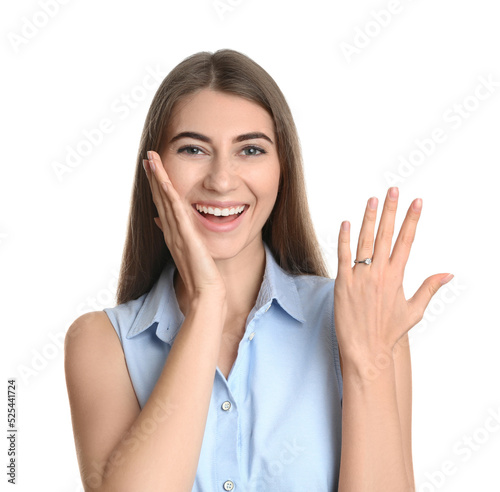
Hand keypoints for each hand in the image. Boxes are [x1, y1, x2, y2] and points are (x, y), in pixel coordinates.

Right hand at [143, 151, 225, 303]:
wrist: (205, 291)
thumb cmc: (199, 274)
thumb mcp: (187, 250)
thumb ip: (176, 234)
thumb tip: (161, 220)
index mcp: (173, 233)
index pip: (163, 204)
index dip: (157, 185)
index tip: (152, 168)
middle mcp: (171, 230)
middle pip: (160, 198)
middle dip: (154, 177)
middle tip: (147, 157)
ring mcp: (177, 233)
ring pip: (164, 201)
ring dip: (158, 179)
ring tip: (152, 160)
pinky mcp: (186, 236)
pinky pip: (175, 212)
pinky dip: (169, 195)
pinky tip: (166, 181)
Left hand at [333, 187, 452, 360]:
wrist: (366, 350)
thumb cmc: (389, 332)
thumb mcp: (414, 310)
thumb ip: (429, 288)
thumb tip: (449, 274)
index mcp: (397, 277)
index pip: (406, 241)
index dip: (411, 220)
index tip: (417, 201)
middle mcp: (379, 273)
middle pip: (386, 235)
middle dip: (391, 211)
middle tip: (393, 190)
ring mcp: (360, 277)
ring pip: (365, 241)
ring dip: (369, 218)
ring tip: (372, 199)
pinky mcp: (343, 282)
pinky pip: (343, 256)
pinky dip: (344, 239)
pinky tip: (346, 223)